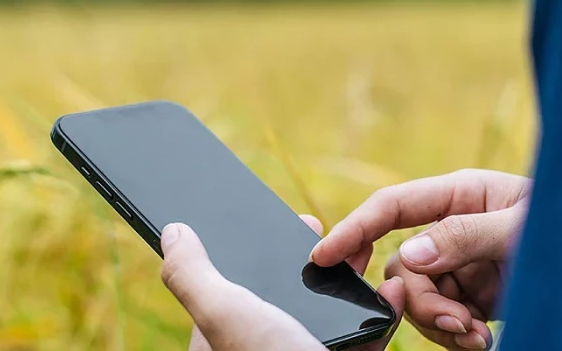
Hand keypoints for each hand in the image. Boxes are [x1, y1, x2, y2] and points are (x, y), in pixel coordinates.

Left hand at [162, 217, 404, 350]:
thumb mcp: (221, 314)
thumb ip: (192, 274)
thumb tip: (172, 232)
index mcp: (226, 336)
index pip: (235, 283)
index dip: (256, 252)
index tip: (282, 223)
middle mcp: (267, 345)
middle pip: (290, 292)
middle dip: (316, 258)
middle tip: (333, 235)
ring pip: (332, 310)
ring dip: (352, 278)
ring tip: (365, 249)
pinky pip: (367, 334)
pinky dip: (381, 311)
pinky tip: (389, 291)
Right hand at [311, 170, 530, 349]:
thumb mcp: (521, 226)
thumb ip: (463, 236)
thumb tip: (408, 257)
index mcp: (459, 195)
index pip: (392, 208)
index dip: (353, 230)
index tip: (321, 258)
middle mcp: (453, 230)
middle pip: (402, 268)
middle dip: (421, 303)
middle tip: (458, 325)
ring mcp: (462, 266)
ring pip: (419, 301)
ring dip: (442, 326)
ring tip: (479, 338)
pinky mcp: (475, 297)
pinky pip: (444, 321)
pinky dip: (457, 337)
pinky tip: (484, 340)